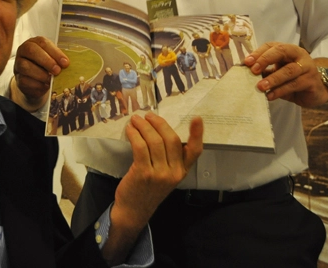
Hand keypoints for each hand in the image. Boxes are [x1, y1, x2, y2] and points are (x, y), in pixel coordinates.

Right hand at [12, 36, 68, 106]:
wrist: (36, 81)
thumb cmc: (46, 66)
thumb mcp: (53, 59)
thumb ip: (58, 59)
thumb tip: (66, 64)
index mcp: (34, 42)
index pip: (43, 43)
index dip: (55, 52)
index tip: (65, 63)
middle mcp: (23, 51)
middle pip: (31, 51)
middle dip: (46, 61)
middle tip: (57, 70)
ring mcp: (18, 64)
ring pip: (25, 66)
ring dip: (41, 74)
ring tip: (51, 79)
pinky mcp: (18, 78)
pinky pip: (24, 80)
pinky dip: (37, 84)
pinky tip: (45, 85)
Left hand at [102, 113, 202, 264]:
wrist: (134, 210)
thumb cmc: (148, 190)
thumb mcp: (165, 176)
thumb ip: (168, 158)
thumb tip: (158, 129)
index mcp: (182, 171)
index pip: (195, 151)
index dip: (197, 134)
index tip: (197, 118)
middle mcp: (174, 172)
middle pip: (171, 139)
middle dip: (158, 123)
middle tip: (147, 115)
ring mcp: (159, 174)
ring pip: (154, 141)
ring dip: (143, 126)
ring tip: (135, 120)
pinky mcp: (143, 173)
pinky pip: (140, 146)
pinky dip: (134, 134)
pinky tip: (130, 130)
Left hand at [244, 42, 327, 106]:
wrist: (315, 91)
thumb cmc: (293, 79)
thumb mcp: (278, 72)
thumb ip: (265, 71)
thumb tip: (246, 72)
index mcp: (288, 49)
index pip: (272, 46)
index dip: (259, 53)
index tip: (247, 62)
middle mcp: (298, 54)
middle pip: (281, 51)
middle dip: (265, 60)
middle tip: (253, 71)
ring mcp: (307, 67)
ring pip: (288, 70)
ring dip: (273, 79)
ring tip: (260, 87)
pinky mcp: (311, 81)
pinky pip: (294, 84)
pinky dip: (280, 91)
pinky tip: (270, 96)